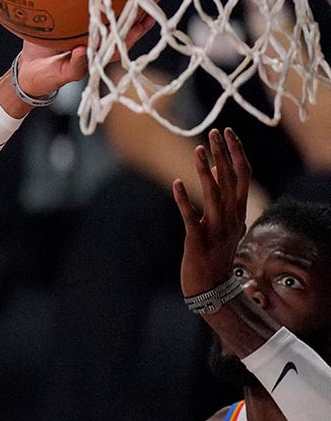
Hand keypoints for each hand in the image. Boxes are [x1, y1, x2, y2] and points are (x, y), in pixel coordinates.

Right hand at [16, 0, 169, 97]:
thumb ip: (74, 66)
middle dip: (144, 0)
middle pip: (128, 16)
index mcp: (103, 50)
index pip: (127, 35)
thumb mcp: (60, 74)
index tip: (150, 12)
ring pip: (116, 4)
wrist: (29, 70)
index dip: (141, 24)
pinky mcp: (76, 15)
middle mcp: (102, 35)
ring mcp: (91, 24)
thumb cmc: (47, 77)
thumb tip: (84, 51)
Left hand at [172, 128, 252, 295]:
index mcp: (238, 212)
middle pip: (231, 180)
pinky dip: (184, 201)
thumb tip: (217, 170)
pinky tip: (177, 184)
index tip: (226, 132)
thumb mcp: (225, 225)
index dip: (236, 152)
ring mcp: (216, 230)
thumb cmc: (215, 254)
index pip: (243, 175)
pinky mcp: (198, 241)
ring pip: (214, 195)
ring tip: (197, 149)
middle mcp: (231, 218)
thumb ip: (224, 199)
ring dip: (206, 171)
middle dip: (223, 154)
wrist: (212, 288)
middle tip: (214, 132)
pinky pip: (191, 218)